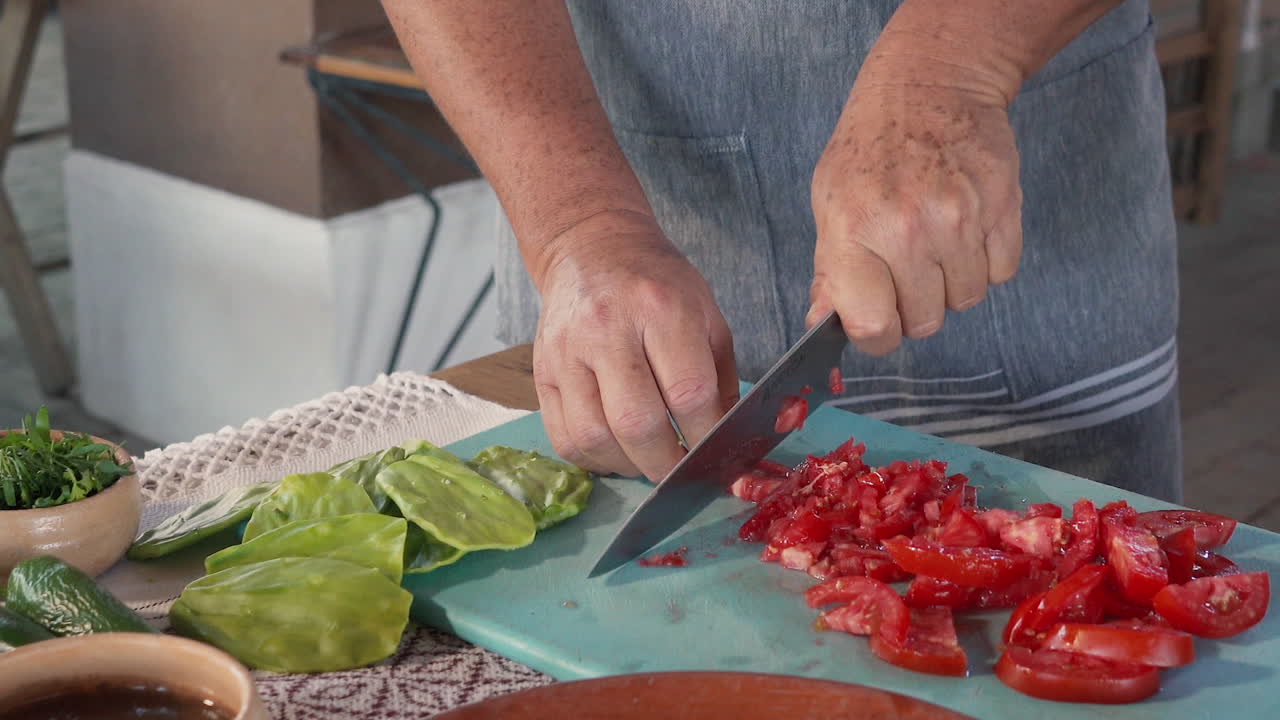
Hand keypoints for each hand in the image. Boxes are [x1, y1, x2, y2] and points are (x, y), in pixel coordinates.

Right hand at [531, 211, 738, 481]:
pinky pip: (565, 438)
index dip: (706, 438)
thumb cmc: (658, 285)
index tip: (716, 456)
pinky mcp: (542, 372)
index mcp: (660, 309)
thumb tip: (730, 441)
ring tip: (650, 462)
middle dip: (667, 465)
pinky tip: (618, 452)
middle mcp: (607, 329)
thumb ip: (722, 380)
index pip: (688, 393)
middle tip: (683, 474)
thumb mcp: (707, 316)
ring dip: (630, 466)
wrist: (592, 250)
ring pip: (595, 437)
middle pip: (636, 423)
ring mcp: (566, 352)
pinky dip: (595, 460)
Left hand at [808, 63, 1022, 354]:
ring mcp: (961, 218)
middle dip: (914, 306)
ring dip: (951, 283)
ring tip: (935, 241)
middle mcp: (910, 229)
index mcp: (856, 231)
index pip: (873, 325)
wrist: (929, 85)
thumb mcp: (830, 203)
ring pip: (966, 299)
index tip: (876, 319)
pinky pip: (1001, 272)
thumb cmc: (870, 149)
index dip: (876, 334)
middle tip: (905, 268)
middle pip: (925, 321)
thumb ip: (830, 270)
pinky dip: (985, 262)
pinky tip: (965, 228)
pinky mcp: (1004, 206)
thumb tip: (823, 322)